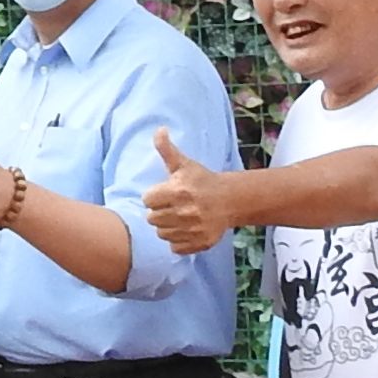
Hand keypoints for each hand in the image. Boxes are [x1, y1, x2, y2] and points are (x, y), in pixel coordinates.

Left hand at [140, 126, 234, 254]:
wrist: (230, 200)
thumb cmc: (202, 180)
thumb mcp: (184, 164)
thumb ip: (167, 149)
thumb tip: (159, 129)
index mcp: (178, 191)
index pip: (147, 200)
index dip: (154, 196)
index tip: (165, 194)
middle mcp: (184, 212)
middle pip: (152, 218)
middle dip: (160, 212)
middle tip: (173, 206)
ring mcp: (192, 229)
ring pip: (161, 233)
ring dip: (167, 227)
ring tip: (179, 217)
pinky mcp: (199, 243)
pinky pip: (175, 247)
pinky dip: (178, 241)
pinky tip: (185, 229)